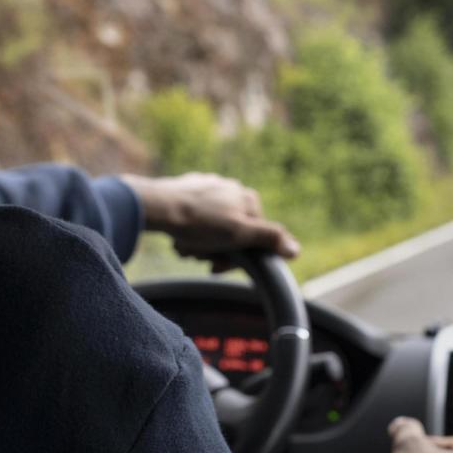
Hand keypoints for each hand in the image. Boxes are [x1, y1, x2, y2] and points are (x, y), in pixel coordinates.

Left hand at [123, 172, 300, 268]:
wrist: (157, 206)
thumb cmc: (199, 223)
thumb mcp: (239, 234)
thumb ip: (269, 238)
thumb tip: (295, 249)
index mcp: (248, 199)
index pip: (253, 236)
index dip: (237, 256)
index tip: (218, 266)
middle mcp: (232, 188)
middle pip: (231, 232)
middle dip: (215, 249)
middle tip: (199, 256)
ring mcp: (210, 187)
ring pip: (211, 227)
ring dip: (199, 243)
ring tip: (185, 246)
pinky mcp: (188, 188)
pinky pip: (193, 217)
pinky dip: (187, 230)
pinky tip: (177, 235)